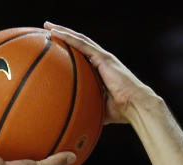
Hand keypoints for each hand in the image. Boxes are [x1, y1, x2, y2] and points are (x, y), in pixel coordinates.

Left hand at [44, 21, 159, 124]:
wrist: (135, 106)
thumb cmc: (120, 111)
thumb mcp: (98, 109)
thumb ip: (87, 109)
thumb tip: (75, 121)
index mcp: (100, 69)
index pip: (82, 54)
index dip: (69, 47)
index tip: (54, 45)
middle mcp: (101, 59)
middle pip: (79, 43)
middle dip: (63, 34)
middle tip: (47, 29)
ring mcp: (102, 57)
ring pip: (79, 39)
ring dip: (63, 31)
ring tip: (48, 26)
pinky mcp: (103, 58)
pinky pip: (82, 44)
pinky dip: (68, 37)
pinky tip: (55, 33)